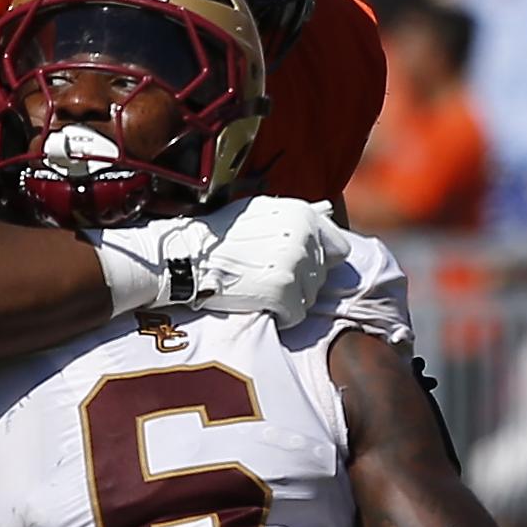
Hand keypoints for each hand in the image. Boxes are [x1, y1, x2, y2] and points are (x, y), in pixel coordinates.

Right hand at [191, 197, 349, 326]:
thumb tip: (319, 225)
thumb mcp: (258, 211)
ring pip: (309, 297)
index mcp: (302, 214)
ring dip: (288, 298)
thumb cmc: (218, 237)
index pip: (338, 248)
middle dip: (299, 280)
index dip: (321, 260)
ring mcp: (295, 267)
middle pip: (321, 275)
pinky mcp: (283, 294)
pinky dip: (279, 316)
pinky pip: (295, 315)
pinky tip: (258, 303)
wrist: (187, 259)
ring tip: (259, 288)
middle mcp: (304, 238)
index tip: (302, 266)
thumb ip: (292, 220)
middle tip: (266, 277)